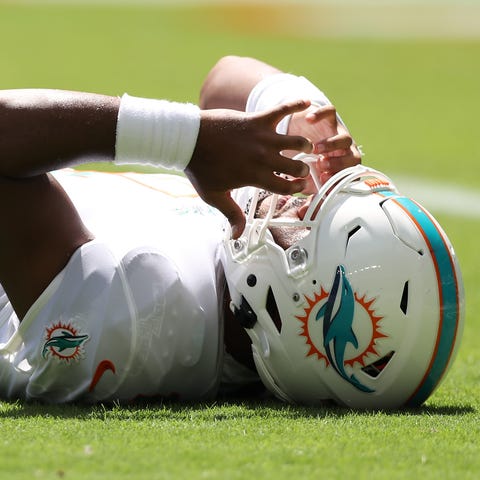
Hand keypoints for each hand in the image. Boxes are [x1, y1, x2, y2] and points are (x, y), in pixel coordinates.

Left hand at [185, 100, 313, 237]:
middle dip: (303, 170)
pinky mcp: (257, 119)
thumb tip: (237, 236)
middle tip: (302, 169)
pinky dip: (296, 104)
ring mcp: (262, 138)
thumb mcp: (214, 196)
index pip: (286, 187)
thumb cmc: (200, 168)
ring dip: (305, 144)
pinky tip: (307, 101)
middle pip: (296, 166)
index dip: (297, 188)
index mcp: (255, 177)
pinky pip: (282, 110)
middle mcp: (263, 158)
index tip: (300, 187)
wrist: (189, 139)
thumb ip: (230, 214)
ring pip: (296, 141)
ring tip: (307, 146)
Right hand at [288, 104, 361, 189]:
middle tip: (321, 164)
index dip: (338, 178)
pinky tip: (309, 120)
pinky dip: (320, 115)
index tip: (322, 179)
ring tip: (314, 148)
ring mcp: (338, 134)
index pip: (348, 176)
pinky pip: (330, 113)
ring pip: (345, 139)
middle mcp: (344, 152)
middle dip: (339, 163)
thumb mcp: (308, 176)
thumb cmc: (305, 161)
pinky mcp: (329, 118)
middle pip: (354, 158)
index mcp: (341, 168)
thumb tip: (307, 202)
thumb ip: (311, 187)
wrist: (299, 135)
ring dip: (332, 145)